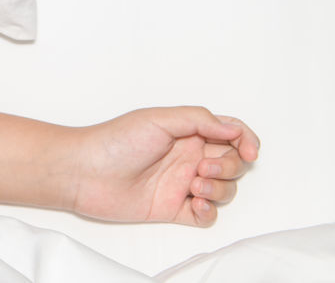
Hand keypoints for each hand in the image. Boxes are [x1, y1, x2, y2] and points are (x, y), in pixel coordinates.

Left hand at [67, 107, 259, 225]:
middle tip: (203, 169)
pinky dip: (208, 212)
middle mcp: (187, 157)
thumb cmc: (116, 140)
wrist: (85, 172)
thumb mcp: (159, 118)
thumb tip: (235, 127)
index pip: (230, 133)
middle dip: (229, 167)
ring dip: (219, 190)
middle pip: (232, 163)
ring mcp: (182, 183)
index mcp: (186, 132)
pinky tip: (194, 205)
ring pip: (223, 190)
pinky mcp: (173, 208)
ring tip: (193, 187)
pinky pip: (206, 215)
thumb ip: (199, 120)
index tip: (250, 151)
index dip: (247, 141)